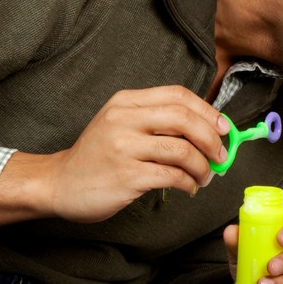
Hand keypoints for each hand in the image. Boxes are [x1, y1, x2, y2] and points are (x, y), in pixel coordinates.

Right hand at [0, 86, 226, 225]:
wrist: (58, 183)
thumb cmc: (97, 156)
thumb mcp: (119, 124)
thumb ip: (155, 119)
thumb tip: (207, 128)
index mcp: (125, 102)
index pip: (178, 95)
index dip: (207, 111)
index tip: (224, 128)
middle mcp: (124, 120)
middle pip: (184, 119)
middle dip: (212, 139)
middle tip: (220, 156)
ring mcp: (124, 147)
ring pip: (182, 150)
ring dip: (203, 167)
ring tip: (204, 177)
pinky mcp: (126, 176)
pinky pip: (172, 176)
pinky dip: (188, 183)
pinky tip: (188, 188)